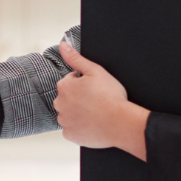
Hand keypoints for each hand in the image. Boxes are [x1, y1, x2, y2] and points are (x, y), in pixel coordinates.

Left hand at [54, 41, 149, 158]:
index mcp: (64, 86)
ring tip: (96, 113)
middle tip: (96, 101)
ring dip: (78, 113)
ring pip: (69, 114)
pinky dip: (80, 127)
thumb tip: (63, 45)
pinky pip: (72, 129)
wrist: (120, 123)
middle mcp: (59, 103)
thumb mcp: (95, 71)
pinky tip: (92, 124)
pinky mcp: (70, 135)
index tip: (96, 89)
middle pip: (68, 98)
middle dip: (79, 98)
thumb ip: (76, 58)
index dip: (85, 84)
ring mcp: (64, 121)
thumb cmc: (110, 97)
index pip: (71, 81)